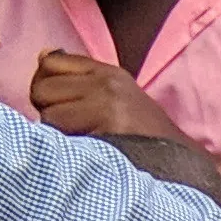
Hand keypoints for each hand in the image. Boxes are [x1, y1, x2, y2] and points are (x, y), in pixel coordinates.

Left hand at [32, 48, 185, 146]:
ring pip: (48, 116)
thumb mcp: (117, 95)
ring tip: (81, 142)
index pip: (50, 62)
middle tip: (70, 128)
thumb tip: (41, 56)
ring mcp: (107, 108)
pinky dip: (65, 149)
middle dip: (47, 110)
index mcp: (109, 73)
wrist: (180, 164)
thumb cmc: (143, 135)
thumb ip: (79, 77)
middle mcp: (107, 85)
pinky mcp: (106, 133)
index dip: (46, 84)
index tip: (61, 104)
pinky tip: (85, 153)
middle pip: (41, 88)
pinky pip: (61, 138)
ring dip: (56, 134)